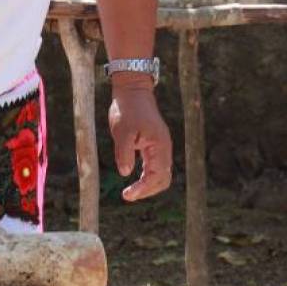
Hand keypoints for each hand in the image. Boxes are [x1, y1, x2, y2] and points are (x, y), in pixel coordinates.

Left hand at [109, 85, 171, 201]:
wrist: (133, 90)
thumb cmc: (127, 108)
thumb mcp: (122, 130)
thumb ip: (124, 152)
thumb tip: (125, 173)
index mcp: (159, 146)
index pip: (156, 176)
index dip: (143, 188)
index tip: (127, 195)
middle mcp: (164, 148)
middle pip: (163, 179)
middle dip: (147, 190)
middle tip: (128, 195)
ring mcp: (160, 147)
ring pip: (161, 174)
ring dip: (147, 185)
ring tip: (130, 191)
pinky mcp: (154, 144)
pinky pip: (155, 166)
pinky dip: (146, 176)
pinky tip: (133, 179)